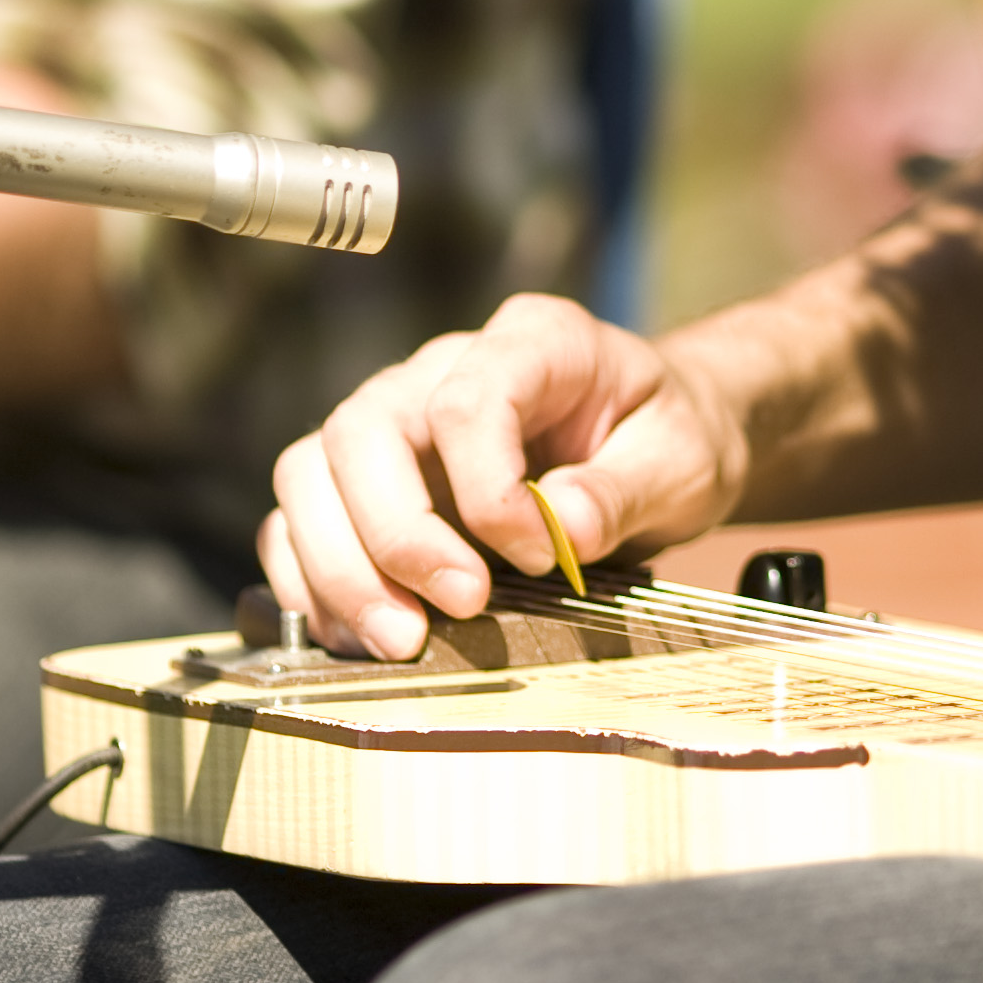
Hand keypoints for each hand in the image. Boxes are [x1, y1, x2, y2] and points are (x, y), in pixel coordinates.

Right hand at [257, 293, 750, 657]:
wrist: (657, 445)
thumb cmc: (668, 438)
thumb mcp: (681, 459)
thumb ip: (625, 488)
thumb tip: (561, 525)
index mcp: (530, 341)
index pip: (466, 401)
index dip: (488, 490)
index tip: (542, 556)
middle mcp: (441, 369)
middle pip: (362, 432)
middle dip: (395, 536)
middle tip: (460, 610)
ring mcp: (395, 423)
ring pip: (309, 474)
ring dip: (340, 566)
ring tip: (398, 641)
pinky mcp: (368, 482)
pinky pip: (301, 519)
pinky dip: (310, 579)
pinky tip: (356, 633)